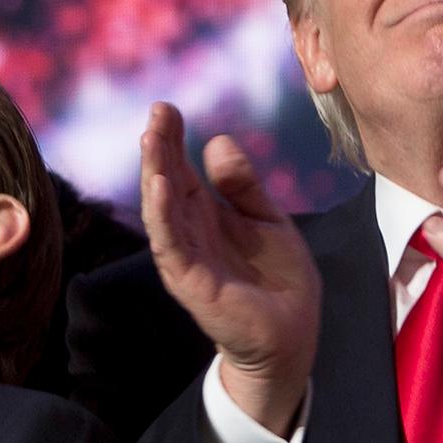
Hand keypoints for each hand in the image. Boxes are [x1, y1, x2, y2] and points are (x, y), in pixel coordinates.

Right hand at [140, 102, 321, 435]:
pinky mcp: (191, 281)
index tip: (167, 108)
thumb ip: (243, 185)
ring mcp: (187, 257)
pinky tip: (160, 184)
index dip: (173, 140)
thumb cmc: (279, 280)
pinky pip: (170, 243)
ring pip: (161, 210)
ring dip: (154, 174)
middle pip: (166, 184)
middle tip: (157, 113)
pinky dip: (162, 213)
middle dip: (159, 148)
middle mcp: (189, 233)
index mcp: (207, 216)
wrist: (292, 334)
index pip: (181, 171)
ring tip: (150, 139)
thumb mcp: (267, 219)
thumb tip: (217, 141)